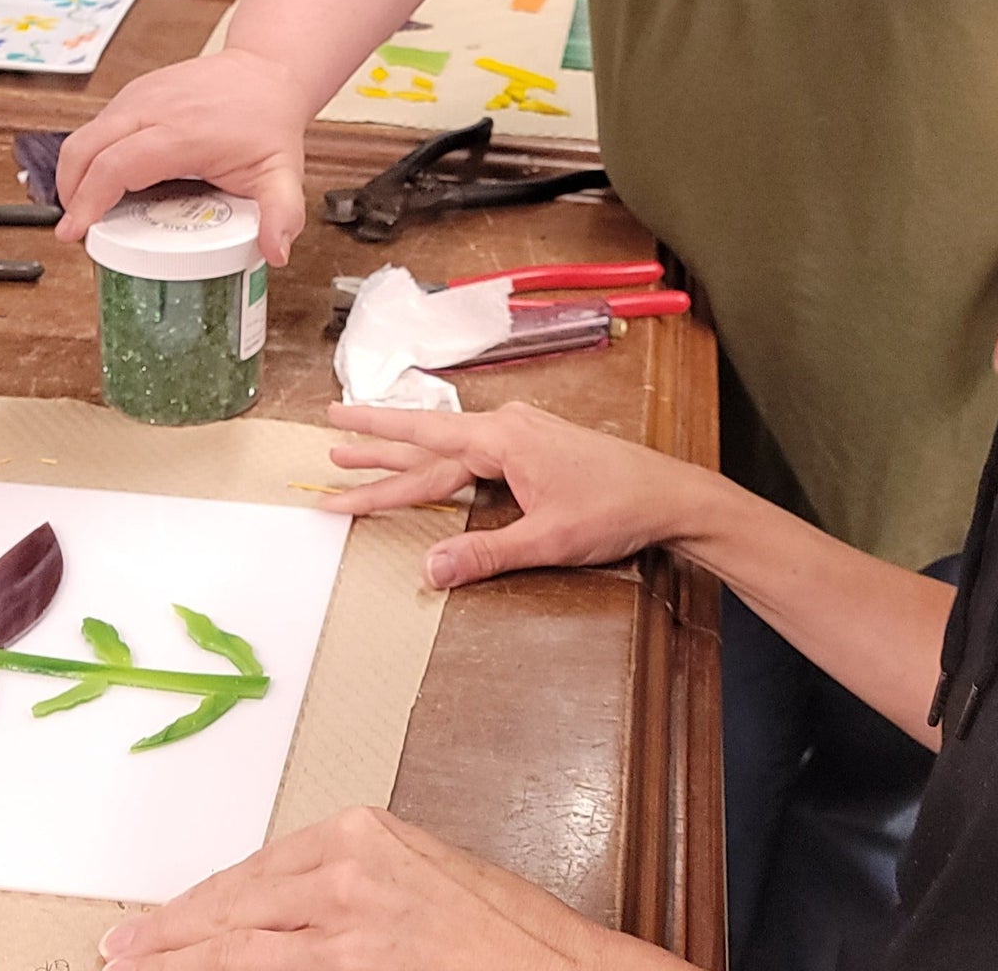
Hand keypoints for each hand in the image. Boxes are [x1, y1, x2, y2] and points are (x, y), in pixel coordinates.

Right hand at [55, 47, 313, 263]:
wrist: (266, 73)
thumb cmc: (268, 123)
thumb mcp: (283, 174)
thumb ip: (283, 214)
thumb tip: (275, 253)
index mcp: (183, 131)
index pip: (116, 165)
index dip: (88, 201)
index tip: (75, 233)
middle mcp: (152, 107)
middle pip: (84, 149)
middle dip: (69, 192)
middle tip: (76, 230)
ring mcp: (139, 95)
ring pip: (84, 136)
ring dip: (75, 175)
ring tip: (87, 212)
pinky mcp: (133, 93)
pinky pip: (97, 127)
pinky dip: (89, 158)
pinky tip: (104, 184)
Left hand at [97, 805, 651, 970]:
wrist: (562, 969)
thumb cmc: (505, 933)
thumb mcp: (419, 878)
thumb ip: (350, 888)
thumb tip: (289, 918)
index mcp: (361, 833)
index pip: (255, 871)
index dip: (199, 904)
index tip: (160, 922)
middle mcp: (347, 869)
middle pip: (233, 904)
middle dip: (171, 933)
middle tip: (121, 950)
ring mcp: (348, 927)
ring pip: (237, 946)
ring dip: (180, 960)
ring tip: (135, 967)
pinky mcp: (357, 970)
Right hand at [323, 401, 697, 587]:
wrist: (668, 496)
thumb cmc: (615, 509)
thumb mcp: (546, 541)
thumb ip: (483, 555)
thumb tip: (428, 570)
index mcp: (503, 439)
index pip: (424, 442)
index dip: (375, 442)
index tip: (333, 431)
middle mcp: (507, 427)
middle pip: (429, 444)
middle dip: (377, 451)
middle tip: (329, 448)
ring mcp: (522, 433)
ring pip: (450, 450)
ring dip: (406, 458)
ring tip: (360, 459)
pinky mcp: (534, 446)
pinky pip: (473, 455)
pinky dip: (442, 464)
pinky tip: (429, 467)